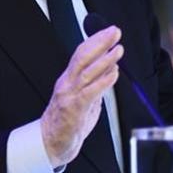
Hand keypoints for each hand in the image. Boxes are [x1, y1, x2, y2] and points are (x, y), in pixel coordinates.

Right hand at [41, 26, 122, 166]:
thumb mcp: (84, 95)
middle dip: (100, 42)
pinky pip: (90, 92)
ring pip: (87, 72)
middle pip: (83, 57)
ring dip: (104, 60)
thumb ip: (96, 82)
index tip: (109, 30)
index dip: (95, 40)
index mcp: (69, 78)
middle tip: (115, 32)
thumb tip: (111, 67)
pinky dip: (103, 82)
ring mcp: (69, 95)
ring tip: (118, 50)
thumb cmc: (69, 119)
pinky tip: (114, 74)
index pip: (81, 53)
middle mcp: (67, 83)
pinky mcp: (74, 109)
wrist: (54, 142)